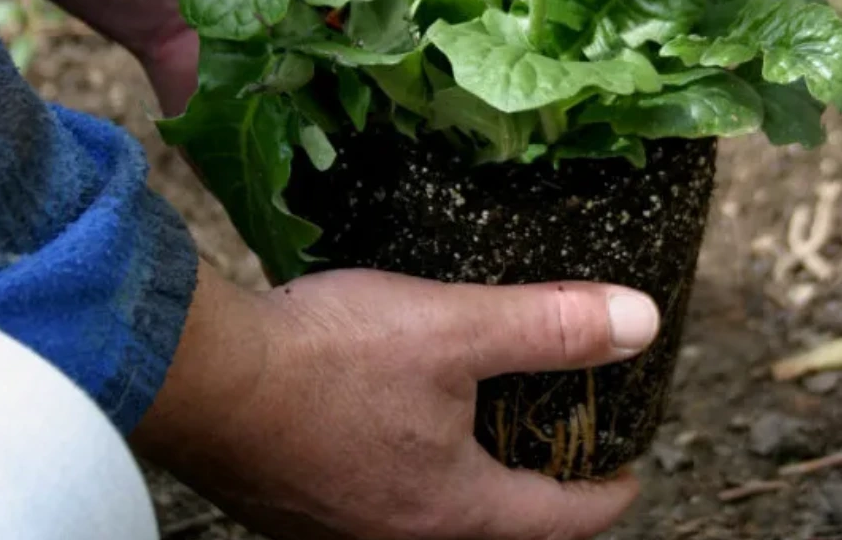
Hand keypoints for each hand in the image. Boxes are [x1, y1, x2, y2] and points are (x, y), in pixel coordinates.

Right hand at [133, 265, 660, 539]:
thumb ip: (549, 327)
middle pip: (493, 527)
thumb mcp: (455, 330)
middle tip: (559, 449)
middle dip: (536, 493)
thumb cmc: (327, 360)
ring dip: (469, 481)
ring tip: (484, 431)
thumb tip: (640, 322)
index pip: (556, 520)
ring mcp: (337, 527)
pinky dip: (410, 468)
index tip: (628, 474)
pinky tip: (393, 421)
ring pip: (430, 515)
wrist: (201, 374)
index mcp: (450, 510)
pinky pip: (374, 498)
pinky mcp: (294, 502)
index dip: (603, 497)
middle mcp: (395, 536)